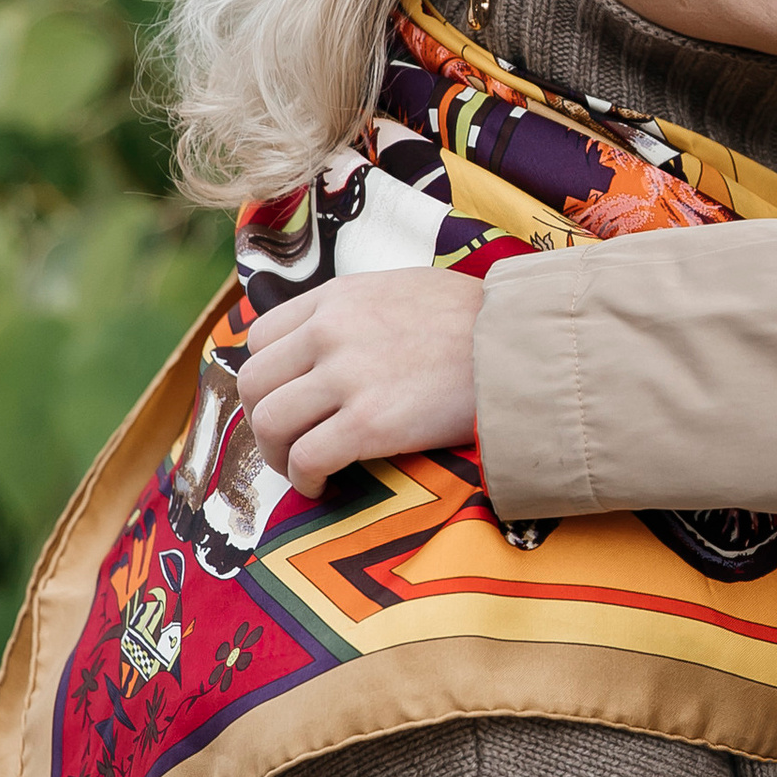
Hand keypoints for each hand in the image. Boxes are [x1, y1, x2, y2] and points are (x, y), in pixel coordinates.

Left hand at [236, 271, 485, 495]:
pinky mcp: (369, 423)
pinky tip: (324, 486)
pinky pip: (306, 458)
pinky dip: (305, 479)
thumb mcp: (402, 290)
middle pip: (254, 383)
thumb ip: (357, 312)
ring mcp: (347, 376)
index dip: (268, 378)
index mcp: (336, 297)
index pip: (260, 337)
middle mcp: (330, 331)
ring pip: (269, 423)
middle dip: (261, 420)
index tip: (287, 401)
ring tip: (302, 470)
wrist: (522, 343)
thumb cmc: (475, 320)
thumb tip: (334, 346)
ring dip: (277, 455)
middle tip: (287, 443)